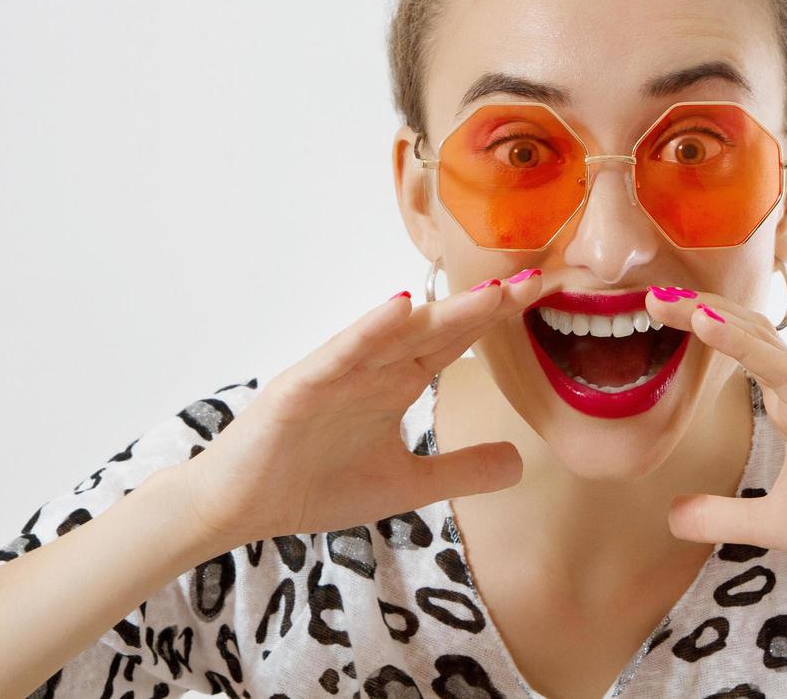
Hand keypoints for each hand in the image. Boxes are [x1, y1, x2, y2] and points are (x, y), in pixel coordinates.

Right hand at [170, 269, 544, 552]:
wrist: (240, 507)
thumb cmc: (313, 484)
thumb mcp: (405, 485)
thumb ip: (459, 471)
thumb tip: (519, 463)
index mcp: (397, 383)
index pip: (458, 343)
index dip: (499, 321)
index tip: (545, 296)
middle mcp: (374, 368)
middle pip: (440, 329)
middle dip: (487, 306)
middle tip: (538, 279)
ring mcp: (339, 372)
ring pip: (399, 334)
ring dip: (444, 312)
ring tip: (491, 291)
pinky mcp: (303, 385)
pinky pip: (342, 354)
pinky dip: (370, 330)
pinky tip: (399, 308)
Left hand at [647, 287, 786, 602]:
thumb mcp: (774, 525)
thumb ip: (722, 517)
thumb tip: (669, 516)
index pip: (742, 350)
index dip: (700, 325)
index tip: (652, 306)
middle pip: (758, 344)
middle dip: (707, 317)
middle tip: (656, 297)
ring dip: (749, 345)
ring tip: (703, 320)